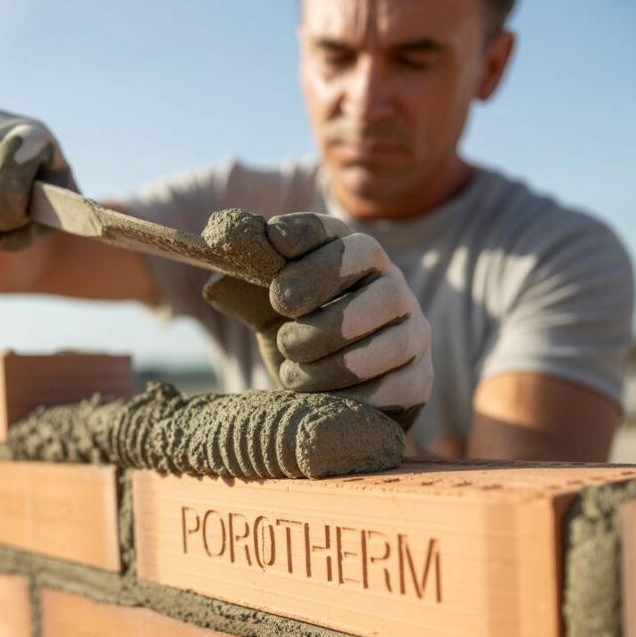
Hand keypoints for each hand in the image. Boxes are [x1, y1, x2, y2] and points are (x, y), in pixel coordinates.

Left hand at [204, 212, 431, 430]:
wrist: (324, 390)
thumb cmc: (295, 332)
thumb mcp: (264, 301)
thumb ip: (243, 269)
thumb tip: (217, 236)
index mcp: (352, 255)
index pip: (336, 236)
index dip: (303, 243)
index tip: (273, 265)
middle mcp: (393, 288)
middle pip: (381, 292)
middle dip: (326, 321)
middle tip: (286, 340)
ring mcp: (413, 334)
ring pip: (390, 345)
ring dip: (334, 364)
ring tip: (294, 374)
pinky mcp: (418, 380)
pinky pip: (396, 389)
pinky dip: (353, 397)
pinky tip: (318, 399)